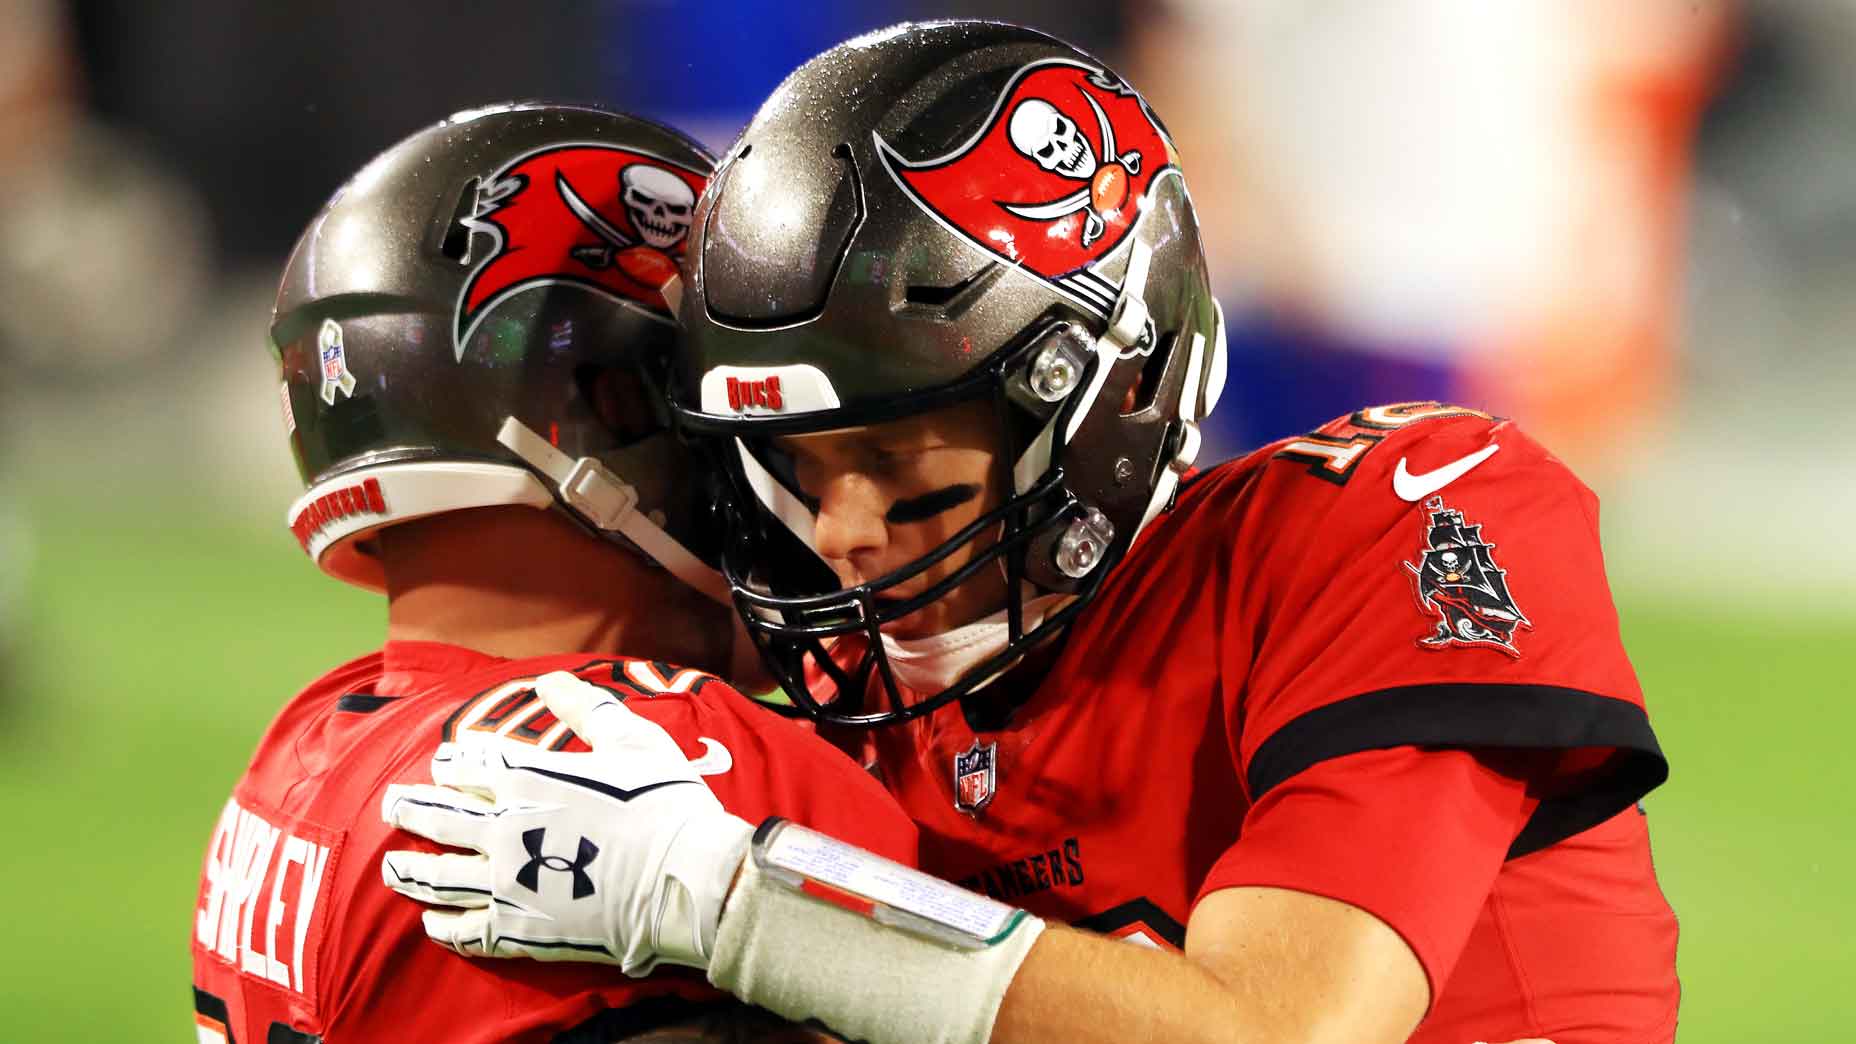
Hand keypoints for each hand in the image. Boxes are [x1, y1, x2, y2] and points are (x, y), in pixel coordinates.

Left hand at [379, 671, 754, 974]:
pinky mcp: (519, 930)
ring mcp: (506, 883)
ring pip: (440, 876)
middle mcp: (504, 830)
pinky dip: (444, 926)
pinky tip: (432, 923)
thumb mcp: (632, 739)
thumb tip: (549, 679)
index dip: (452, 764)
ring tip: (392, 867)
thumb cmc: (665, 803)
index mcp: (529, 780)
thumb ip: (585, 709)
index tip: (440, 764)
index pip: (472, 767)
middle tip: (390, 805)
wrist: (683, 879)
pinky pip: (467, 930)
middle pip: (440, 817)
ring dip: (411, 870)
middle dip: (410, 809)